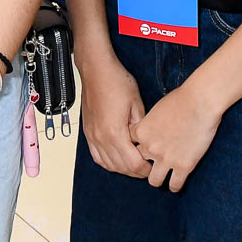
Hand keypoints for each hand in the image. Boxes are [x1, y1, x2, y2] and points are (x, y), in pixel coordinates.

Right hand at [78, 52, 149, 177]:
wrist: (96, 70)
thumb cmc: (116, 82)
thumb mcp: (137, 103)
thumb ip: (142, 127)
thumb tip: (147, 142)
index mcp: (115, 132)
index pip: (133, 163)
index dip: (145, 169)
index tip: (153, 166)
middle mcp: (101, 138)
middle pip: (120, 167)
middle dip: (136, 171)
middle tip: (147, 168)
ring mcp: (92, 136)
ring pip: (108, 164)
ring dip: (123, 168)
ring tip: (135, 164)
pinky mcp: (88, 133)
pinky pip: (97, 156)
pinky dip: (108, 163)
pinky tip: (117, 160)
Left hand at [130, 77, 223, 191]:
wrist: (200, 101)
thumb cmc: (181, 99)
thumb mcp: (157, 109)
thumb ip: (150, 124)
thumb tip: (150, 129)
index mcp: (142, 131)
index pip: (129, 147)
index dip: (136, 149)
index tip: (143, 150)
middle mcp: (150, 147)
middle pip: (139, 165)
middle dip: (145, 165)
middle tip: (152, 166)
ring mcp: (166, 158)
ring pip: (154, 181)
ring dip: (158, 178)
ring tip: (164, 176)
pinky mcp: (183, 166)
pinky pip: (174, 185)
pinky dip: (175, 186)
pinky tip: (177, 181)